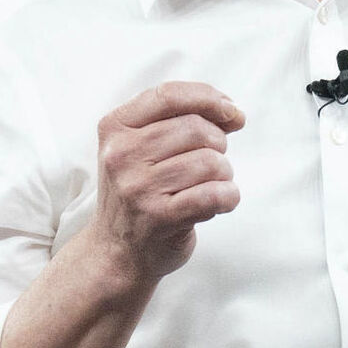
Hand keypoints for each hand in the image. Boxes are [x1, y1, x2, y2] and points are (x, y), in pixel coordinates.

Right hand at [92, 83, 244, 283]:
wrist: (117, 252)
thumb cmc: (139, 192)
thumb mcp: (141, 148)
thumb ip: (179, 121)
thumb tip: (232, 112)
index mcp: (115, 128)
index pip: (168, 95)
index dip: (208, 98)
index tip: (230, 111)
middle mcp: (121, 156)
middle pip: (195, 128)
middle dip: (217, 143)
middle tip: (211, 163)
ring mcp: (138, 188)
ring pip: (209, 162)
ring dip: (223, 174)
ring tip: (209, 186)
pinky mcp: (159, 217)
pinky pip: (214, 195)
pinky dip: (228, 197)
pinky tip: (220, 202)